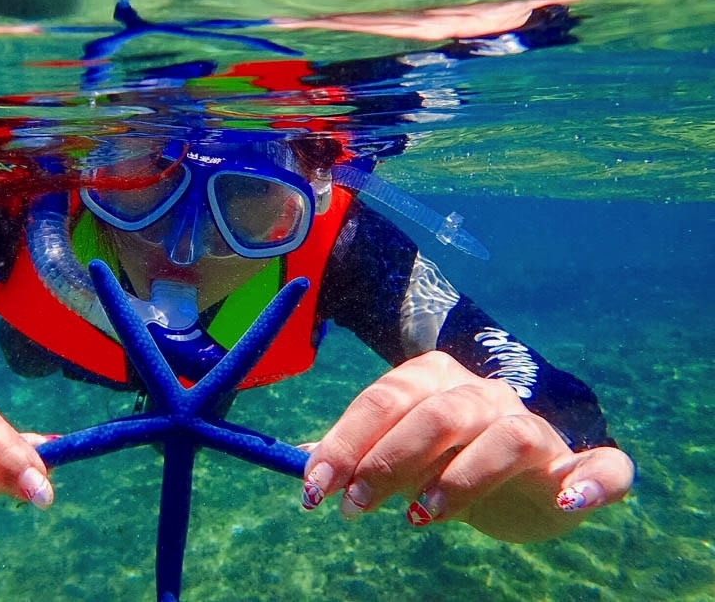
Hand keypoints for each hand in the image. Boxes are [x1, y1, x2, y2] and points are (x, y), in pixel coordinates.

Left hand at [300, 351, 633, 541]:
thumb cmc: (442, 464)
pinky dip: (592, 481)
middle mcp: (484, 394)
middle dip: (388, 458)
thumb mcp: (393, 459)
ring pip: (506, 436)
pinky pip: (604, 467)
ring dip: (462, 476)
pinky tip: (568, 501)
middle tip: (354, 507)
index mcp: (434, 380)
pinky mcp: (580, 466)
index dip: (344, 441)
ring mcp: (536, 426)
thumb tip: (294, 463)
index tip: (312, 489)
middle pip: (437, 412)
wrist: (517, 484)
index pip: (384, 398)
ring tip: (419, 516)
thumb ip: (352, 457)